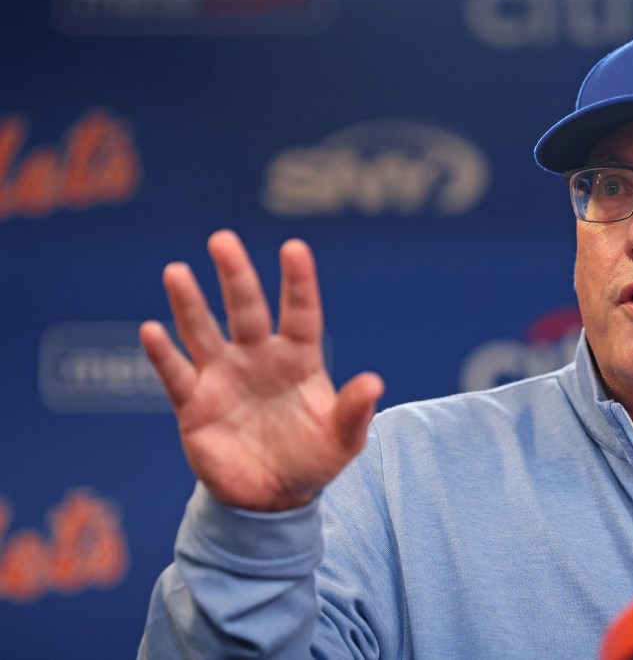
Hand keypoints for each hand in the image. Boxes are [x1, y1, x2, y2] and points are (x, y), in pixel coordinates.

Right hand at [139, 230, 383, 510]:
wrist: (273, 499)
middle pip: (245, 310)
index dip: (298, 282)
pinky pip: (177, 375)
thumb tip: (374, 383)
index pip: (300, 313)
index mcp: (299, 359)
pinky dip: (163, 355)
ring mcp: (224, 377)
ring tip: (177, 271)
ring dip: (189, 303)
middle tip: (222, 240)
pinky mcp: (194, 406)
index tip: (294, 248)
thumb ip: (354, 411)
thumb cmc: (314, 460)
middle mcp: (258, 358)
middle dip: (236, 276)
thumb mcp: (343, 440)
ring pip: (203, 332)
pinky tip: (151, 330)